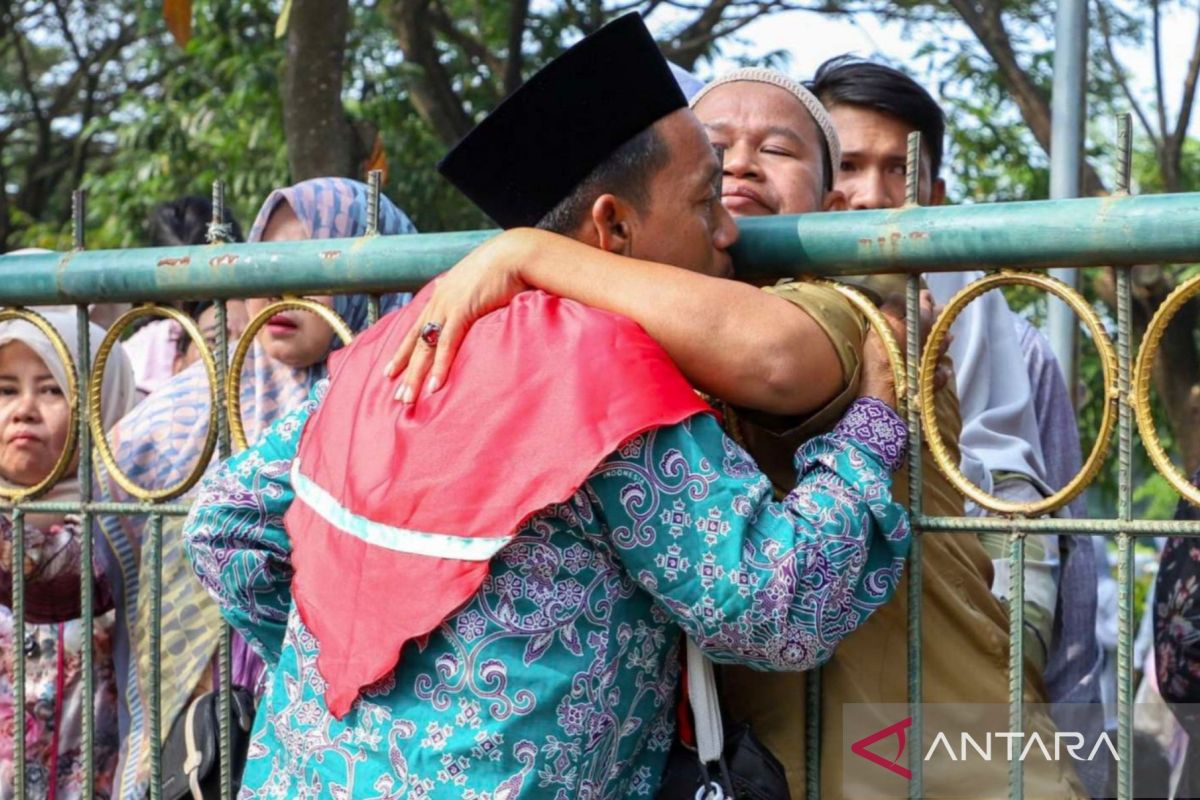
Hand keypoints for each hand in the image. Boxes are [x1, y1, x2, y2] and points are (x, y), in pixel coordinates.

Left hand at [385, 230, 536, 402]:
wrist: (516, 254)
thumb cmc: (506, 268)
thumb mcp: (482, 285)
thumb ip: (473, 300)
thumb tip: (476, 312)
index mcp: (443, 294)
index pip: (416, 328)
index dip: (403, 351)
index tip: (391, 370)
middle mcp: (439, 300)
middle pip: (415, 340)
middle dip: (404, 369)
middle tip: (396, 395)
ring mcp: (448, 305)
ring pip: (425, 346)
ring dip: (415, 375)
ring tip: (407, 399)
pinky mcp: (462, 310)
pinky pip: (447, 344)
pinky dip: (439, 366)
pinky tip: (433, 386)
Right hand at [859, 290, 952, 406]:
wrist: (888, 385)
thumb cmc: (884, 349)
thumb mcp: (881, 320)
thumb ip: (892, 305)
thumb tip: (899, 297)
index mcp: (922, 320)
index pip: (925, 303)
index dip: (924, 298)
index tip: (924, 294)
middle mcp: (933, 338)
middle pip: (938, 323)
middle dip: (937, 315)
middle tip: (937, 310)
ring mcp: (934, 359)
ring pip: (943, 345)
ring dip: (943, 339)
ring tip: (946, 336)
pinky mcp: (932, 380)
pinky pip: (939, 373)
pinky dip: (940, 369)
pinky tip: (943, 369)